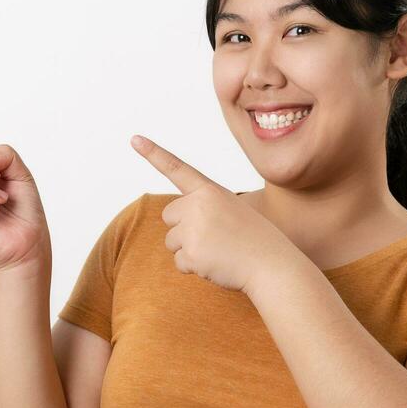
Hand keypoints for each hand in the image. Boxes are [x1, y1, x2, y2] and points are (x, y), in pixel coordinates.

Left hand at [130, 134, 292, 294]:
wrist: (271, 264)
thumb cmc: (254, 239)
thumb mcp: (232, 209)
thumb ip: (204, 208)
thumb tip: (180, 224)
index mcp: (210, 191)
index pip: (178, 169)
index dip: (154, 154)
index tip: (135, 139)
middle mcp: (198, 205)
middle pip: (169, 215)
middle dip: (182, 228)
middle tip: (212, 236)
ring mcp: (193, 230)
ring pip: (171, 241)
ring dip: (189, 250)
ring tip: (218, 250)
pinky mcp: (192, 254)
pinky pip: (179, 263)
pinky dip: (194, 268)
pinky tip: (216, 264)